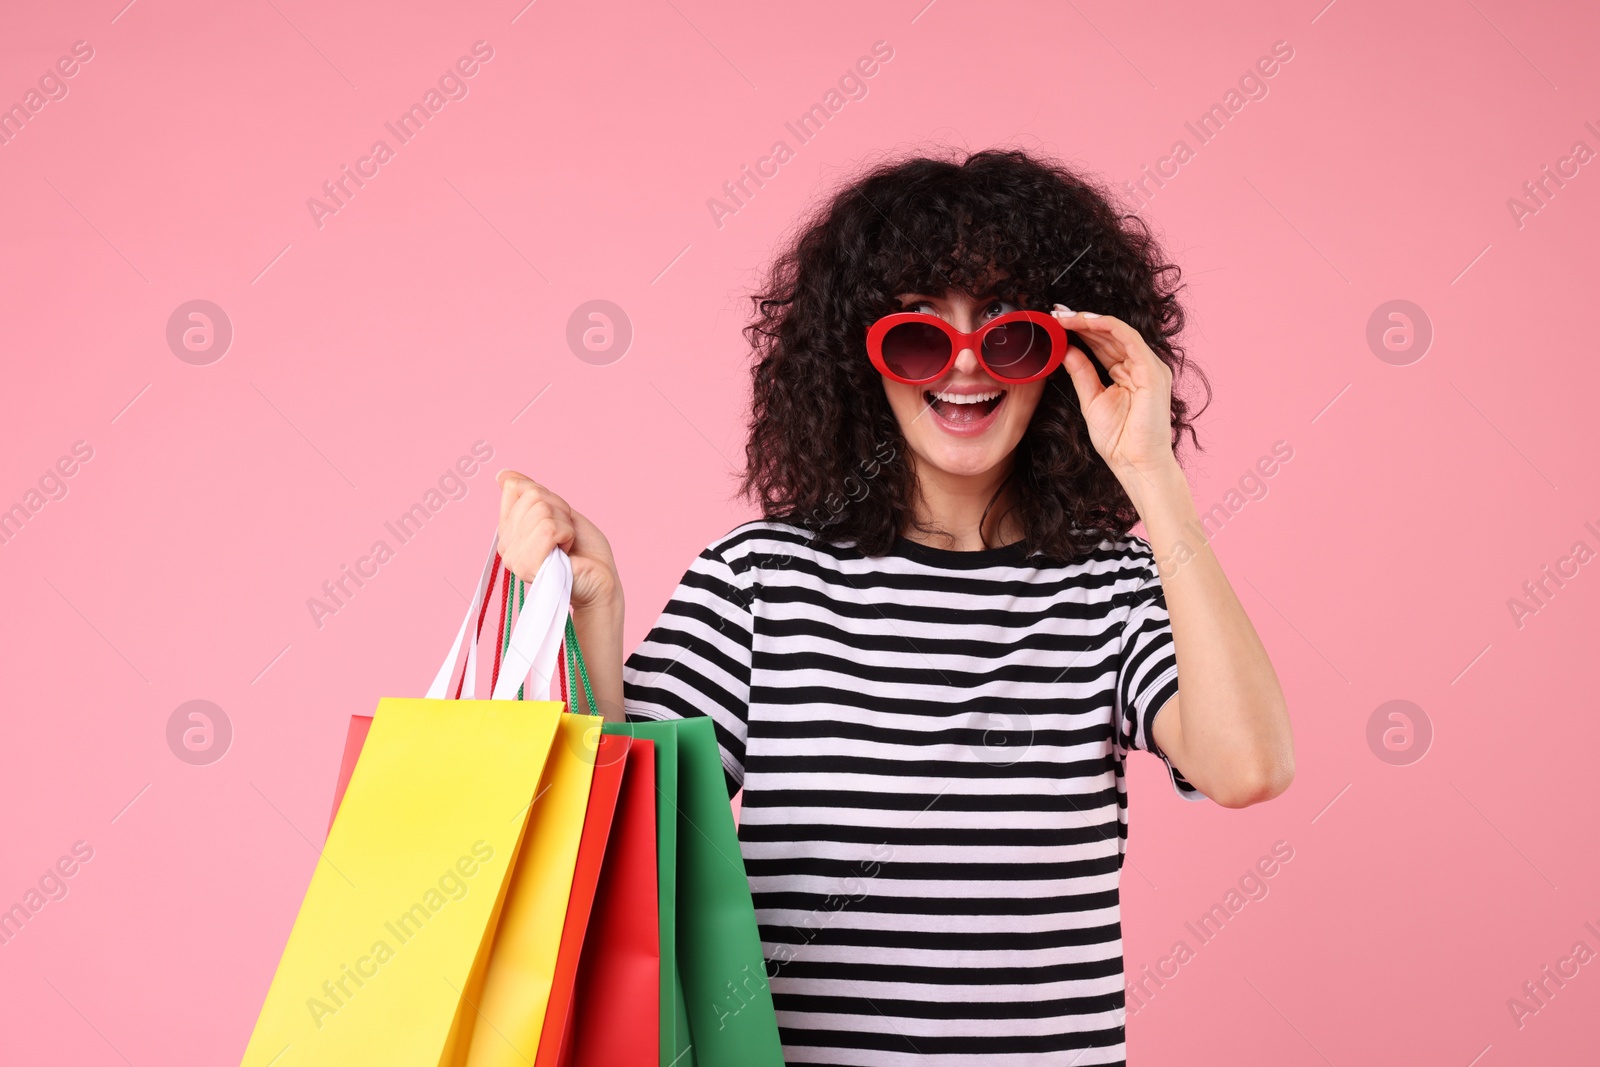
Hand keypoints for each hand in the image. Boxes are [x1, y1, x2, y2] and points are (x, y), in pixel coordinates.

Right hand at [495, 470, 620, 613]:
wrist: (601, 580)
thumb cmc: (583, 550)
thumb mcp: (557, 512)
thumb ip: (529, 494)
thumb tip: (503, 475)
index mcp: (509, 532)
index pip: (515, 488)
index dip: (548, 497)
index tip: (559, 519)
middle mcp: (506, 546)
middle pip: (532, 496)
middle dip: (560, 510)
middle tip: (567, 536)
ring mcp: (514, 558)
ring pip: (541, 511)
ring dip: (565, 524)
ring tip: (567, 546)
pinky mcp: (528, 566)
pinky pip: (548, 528)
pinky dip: (567, 534)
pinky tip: (567, 553)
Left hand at [1053, 306, 1180, 502]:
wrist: (1136, 463)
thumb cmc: (1119, 440)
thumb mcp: (1091, 399)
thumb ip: (1081, 372)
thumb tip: (1066, 349)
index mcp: (1128, 372)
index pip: (1103, 344)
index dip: (1080, 331)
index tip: (1056, 322)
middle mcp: (1141, 366)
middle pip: (1109, 335)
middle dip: (1081, 321)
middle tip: (1055, 312)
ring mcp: (1149, 367)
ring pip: (1117, 332)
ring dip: (1089, 321)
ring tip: (1064, 316)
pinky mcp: (1152, 371)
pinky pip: (1128, 339)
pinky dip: (1107, 326)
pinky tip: (1086, 321)